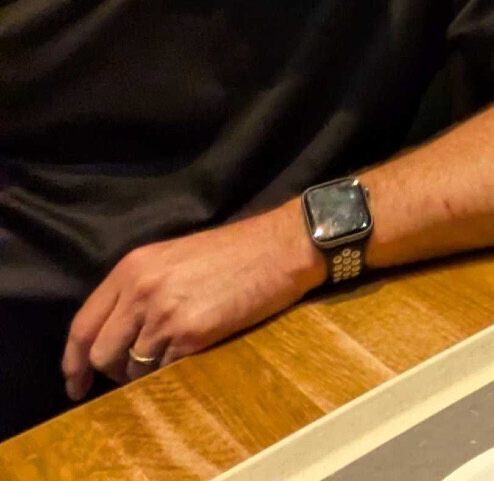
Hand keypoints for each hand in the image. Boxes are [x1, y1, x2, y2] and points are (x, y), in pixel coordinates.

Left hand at [62, 203, 321, 399]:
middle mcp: (141, 290)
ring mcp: (165, 313)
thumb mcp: (174, 257)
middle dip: (111, 372)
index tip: (76, 383)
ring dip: (145, 374)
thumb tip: (119, 333)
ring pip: (132, 367)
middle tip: (130, 375)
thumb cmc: (236, 251)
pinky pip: (166, 369)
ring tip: (170, 358)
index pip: (83, 325)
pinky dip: (174, 370)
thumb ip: (140, 289)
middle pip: (101, 353)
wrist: (283, 247)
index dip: (73, 361)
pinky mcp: (192, 334)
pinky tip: (193, 354)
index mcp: (132, 268)